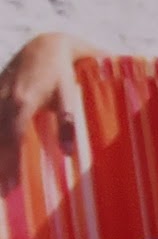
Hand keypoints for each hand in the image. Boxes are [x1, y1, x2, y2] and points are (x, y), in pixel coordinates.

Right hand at [0, 33, 79, 190]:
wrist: (47, 45)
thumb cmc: (63, 73)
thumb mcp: (69, 96)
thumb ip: (68, 123)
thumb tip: (69, 153)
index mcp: (21, 103)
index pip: (11, 139)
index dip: (10, 163)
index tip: (12, 185)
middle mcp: (3, 101)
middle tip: (1, 193)